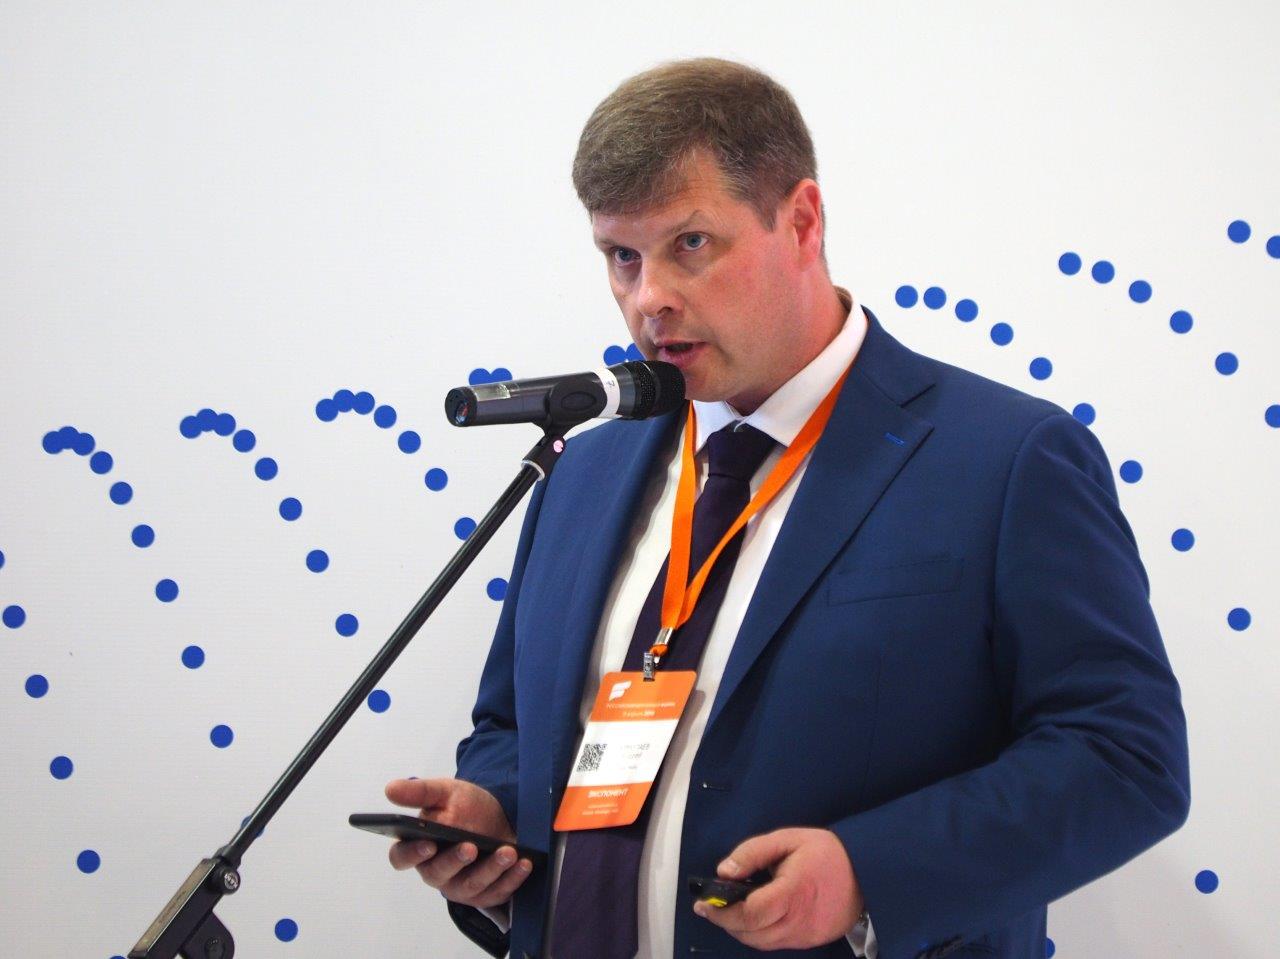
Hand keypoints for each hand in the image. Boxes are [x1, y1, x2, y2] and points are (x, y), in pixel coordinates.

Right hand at [384, 777, 532, 908]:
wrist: (499, 816)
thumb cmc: (466, 807)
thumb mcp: (445, 792)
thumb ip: (419, 791)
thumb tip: (390, 789)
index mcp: (419, 848)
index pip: (402, 857)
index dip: (413, 854)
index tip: (429, 843)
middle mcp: (436, 871)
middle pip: (438, 874)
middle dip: (455, 861)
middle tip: (471, 847)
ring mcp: (460, 886)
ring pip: (470, 886)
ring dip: (490, 869)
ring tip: (507, 852)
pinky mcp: (485, 894)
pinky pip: (497, 892)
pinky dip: (512, 878)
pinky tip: (523, 863)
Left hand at [693, 827, 863, 950]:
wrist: (867, 873)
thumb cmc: (827, 853)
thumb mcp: (788, 839)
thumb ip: (753, 852)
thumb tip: (724, 871)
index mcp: (793, 893)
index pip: (751, 913)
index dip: (722, 911)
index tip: (703, 903)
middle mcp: (798, 921)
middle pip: (751, 934)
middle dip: (725, 922)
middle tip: (710, 906)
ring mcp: (805, 935)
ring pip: (761, 943)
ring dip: (740, 930)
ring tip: (728, 911)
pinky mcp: (810, 941)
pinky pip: (776, 944)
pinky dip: (758, 935)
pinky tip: (752, 918)